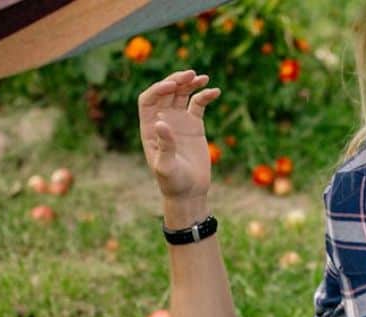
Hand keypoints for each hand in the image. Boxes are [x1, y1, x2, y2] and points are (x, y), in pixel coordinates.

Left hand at [137, 70, 220, 203]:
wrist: (189, 192)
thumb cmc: (173, 183)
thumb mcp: (166, 166)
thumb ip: (164, 145)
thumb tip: (160, 122)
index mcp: (149, 128)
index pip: (149, 99)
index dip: (158, 89)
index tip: (172, 86)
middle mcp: (162, 121)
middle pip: (166, 92)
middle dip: (176, 80)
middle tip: (190, 75)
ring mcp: (179, 121)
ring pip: (182, 94)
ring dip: (190, 83)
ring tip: (203, 78)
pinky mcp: (194, 125)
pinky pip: (198, 104)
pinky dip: (205, 95)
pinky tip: (216, 91)